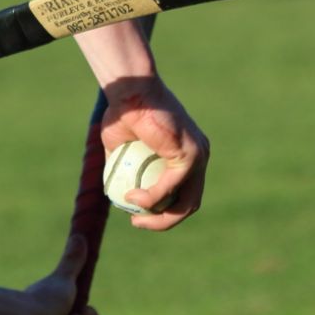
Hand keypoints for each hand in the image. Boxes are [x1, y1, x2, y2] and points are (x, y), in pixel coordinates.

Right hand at [101, 76, 209, 229]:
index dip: (161, 210)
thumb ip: (122, 167)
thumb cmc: (122, 112)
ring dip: (161, 217)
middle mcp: (198, 156)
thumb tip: (115, 191)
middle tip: (137, 222)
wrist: (130, 92)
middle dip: (163, 220)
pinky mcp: (191, 155)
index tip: (136, 214)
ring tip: (135, 217)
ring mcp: (198, 156)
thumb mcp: (119, 146)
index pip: (183, 192)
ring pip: (187, 201)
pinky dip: (152, 197)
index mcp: (186, 153)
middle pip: (189, 202)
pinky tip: (133, 198)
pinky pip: (171, 186)